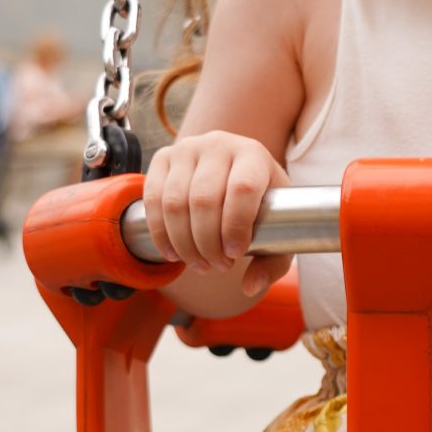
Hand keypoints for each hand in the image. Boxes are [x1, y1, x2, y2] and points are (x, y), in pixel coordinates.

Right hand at [142, 130, 290, 297]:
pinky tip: (174, 254)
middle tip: (218, 267)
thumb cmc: (260, 201)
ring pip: (175, 203)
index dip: (235, 226)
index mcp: (253, 154)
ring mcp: (187, 149)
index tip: (236, 255)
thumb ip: (273, 261)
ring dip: (184, 243)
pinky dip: (161, 233)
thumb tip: (250, 286)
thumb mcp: (277, 227)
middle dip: (208, 244)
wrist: (233, 170)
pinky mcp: (163, 158)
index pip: (242, 189)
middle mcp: (219, 144)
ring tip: (199, 264)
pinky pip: (153, 200)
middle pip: (204, 200)